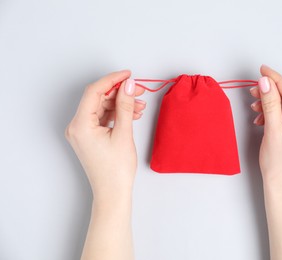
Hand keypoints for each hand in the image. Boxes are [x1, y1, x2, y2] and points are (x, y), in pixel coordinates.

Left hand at [65, 70, 145, 201]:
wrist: (112, 192)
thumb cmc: (116, 170)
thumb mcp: (124, 133)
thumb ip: (125, 106)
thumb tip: (128, 85)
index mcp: (80, 125)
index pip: (94, 92)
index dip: (112, 80)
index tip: (128, 75)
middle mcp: (76, 126)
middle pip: (98, 99)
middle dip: (119, 93)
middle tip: (138, 90)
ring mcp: (82, 132)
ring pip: (102, 107)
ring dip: (121, 104)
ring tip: (140, 106)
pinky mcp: (89, 136)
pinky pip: (102, 118)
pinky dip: (117, 114)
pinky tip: (132, 114)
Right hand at [250, 65, 281, 191]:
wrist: (281, 188)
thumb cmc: (278, 166)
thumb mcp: (272, 132)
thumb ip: (270, 104)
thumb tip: (265, 82)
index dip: (277, 80)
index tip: (262, 70)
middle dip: (274, 92)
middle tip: (256, 91)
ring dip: (273, 103)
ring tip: (256, 108)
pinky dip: (276, 113)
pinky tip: (262, 118)